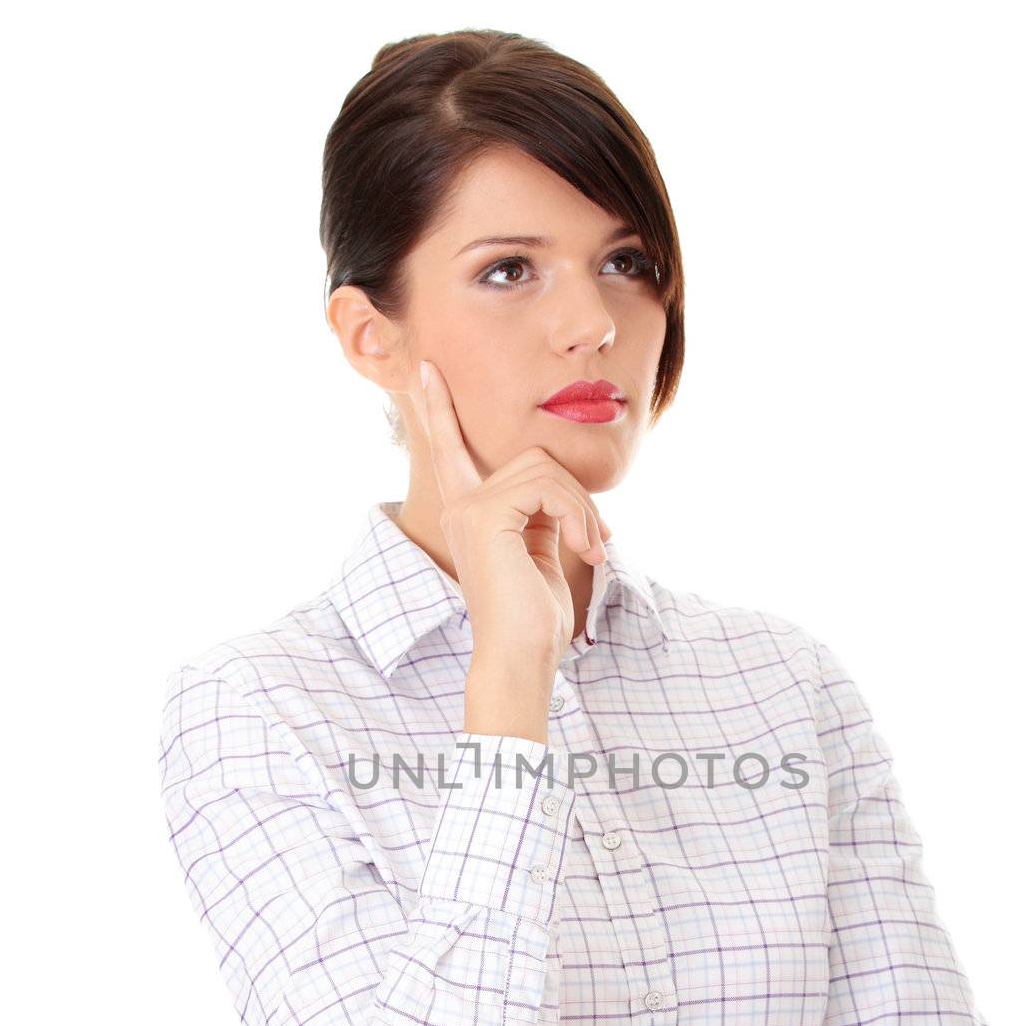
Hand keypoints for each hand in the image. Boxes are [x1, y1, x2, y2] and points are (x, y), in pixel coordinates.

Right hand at [415, 357, 611, 676]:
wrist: (522, 657)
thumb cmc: (534, 617)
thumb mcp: (542, 553)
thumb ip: (541, 513)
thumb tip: (562, 489)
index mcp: (469, 513)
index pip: (451, 449)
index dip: (440, 408)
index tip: (427, 368)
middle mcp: (460, 505)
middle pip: (531, 457)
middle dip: (576, 494)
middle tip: (598, 541)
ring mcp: (468, 508)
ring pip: (543, 468)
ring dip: (582, 508)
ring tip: (593, 550)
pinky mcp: (486, 514)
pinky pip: (547, 486)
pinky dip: (578, 515)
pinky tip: (586, 552)